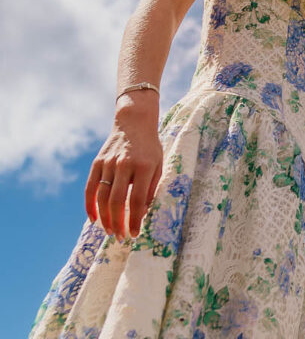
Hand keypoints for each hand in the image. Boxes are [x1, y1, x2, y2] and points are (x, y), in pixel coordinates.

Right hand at [85, 98, 162, 239]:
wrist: (134, 123)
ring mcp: (108, 163)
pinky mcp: (96, 163)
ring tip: (109, 231)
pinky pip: (90, 188)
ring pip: (102, 197)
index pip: (138, 199)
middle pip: (118, 201)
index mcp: (144, 166)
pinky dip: (89, 205)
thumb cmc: (150, 148)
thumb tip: (143, 212)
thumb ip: (152, 187)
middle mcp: (124, 165)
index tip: (135, 234)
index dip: (135, 220)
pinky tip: (93, 219)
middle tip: (120, 238)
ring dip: (105, 218)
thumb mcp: (159, 164)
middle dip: (118, 223)